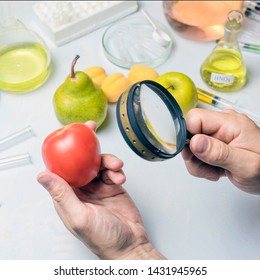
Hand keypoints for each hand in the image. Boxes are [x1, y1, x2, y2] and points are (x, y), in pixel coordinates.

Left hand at [37, 121, 164, 259]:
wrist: (131, 244)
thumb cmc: (104, 238)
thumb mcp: (80, 216)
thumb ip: (62, 195)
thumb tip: (42, 176)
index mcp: (68, 196)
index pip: (61, 168)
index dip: (63, 151)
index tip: (68, 135)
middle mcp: (81, 189)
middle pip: (81, 161)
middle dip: (87, 146)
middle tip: (91, 131)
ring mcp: (97, 187)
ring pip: (99, 163)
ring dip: (108, 161)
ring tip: (116, 167)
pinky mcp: (112, 187)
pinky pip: (112, 171)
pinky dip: (117, 171)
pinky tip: (120, 179)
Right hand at [182, 108, 259, 193]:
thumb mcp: (246, 166)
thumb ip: (219, 153)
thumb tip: (194, 142)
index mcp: (231, 123)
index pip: (195, 118)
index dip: (189, 136)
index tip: (196, 154)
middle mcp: (222, 124)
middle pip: (189, 133)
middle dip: (194, 155)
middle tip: (209, 167)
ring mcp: (218, 132)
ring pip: (190, 145)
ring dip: (198, 163)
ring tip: (215, 170)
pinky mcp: (214, 141)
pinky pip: (196, 151)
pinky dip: (201, 164)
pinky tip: (215, 168)